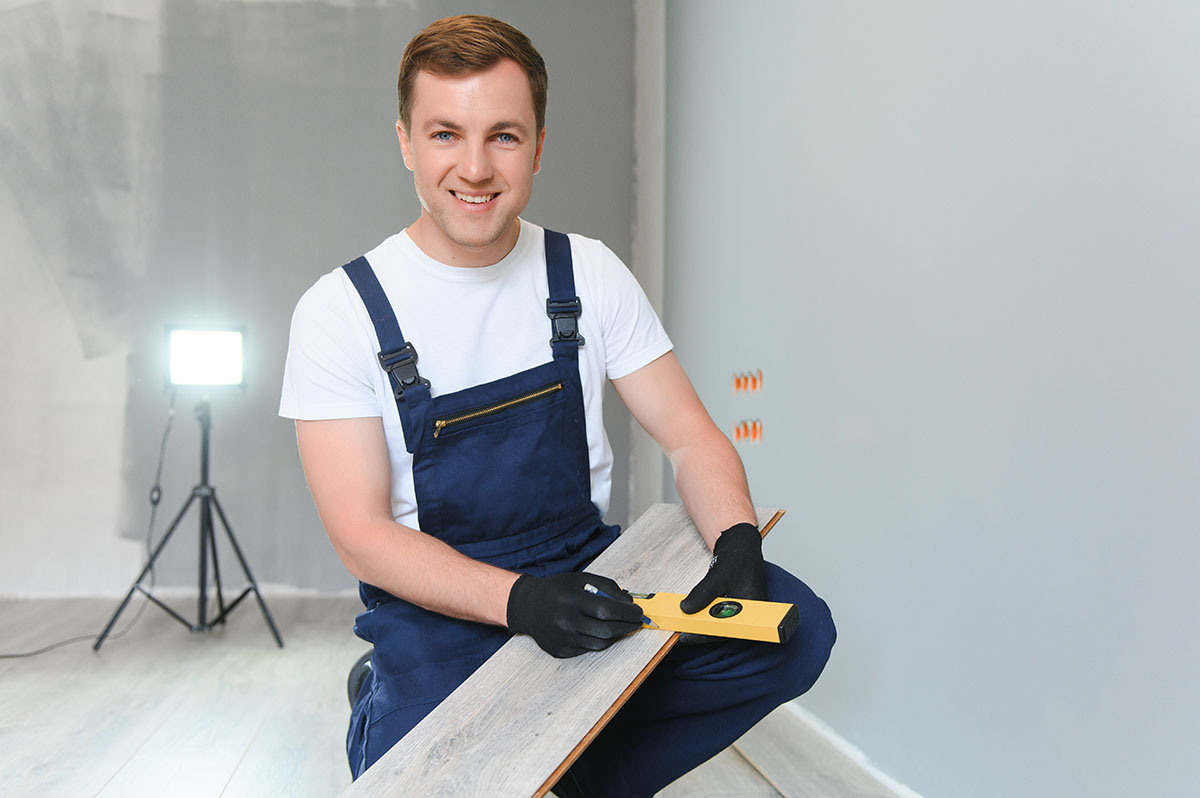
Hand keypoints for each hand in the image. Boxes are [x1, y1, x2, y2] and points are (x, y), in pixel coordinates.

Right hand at [507, 572, 643, 657]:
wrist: (527, 606)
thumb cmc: (558, 590)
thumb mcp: (581, 579)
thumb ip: (607, 588)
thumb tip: (630, 603)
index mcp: (570, 599)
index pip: (607, 610)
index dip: (627, 613)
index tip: (639, 612)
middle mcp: (565, 621)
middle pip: (606, 630)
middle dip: (627, 627)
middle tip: (636, 622)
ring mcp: (562, 639)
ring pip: (600, 643)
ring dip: (615, 635)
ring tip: (621, 626)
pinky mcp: (560, 651)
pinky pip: (587, 649)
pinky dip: (598, 640)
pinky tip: (598, 631)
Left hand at [678, 523, 766, 642]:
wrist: (741, 545)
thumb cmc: (738, 558)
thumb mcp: (717, 577)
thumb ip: (702, 594)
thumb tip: (686, 609)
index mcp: (753, 607)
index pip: (730, 630)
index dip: (707, 635)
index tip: (688, 636)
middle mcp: (750, 612)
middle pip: (725, 629)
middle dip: (704, 629)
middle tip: (682, 630)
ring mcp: (743, 609)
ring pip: (722, 622)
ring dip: (705, 621)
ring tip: (685, 621)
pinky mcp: (736, 604)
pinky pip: (721, 614)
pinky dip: (707, 613)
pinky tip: (695, 611)